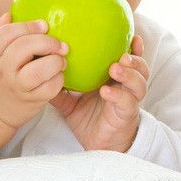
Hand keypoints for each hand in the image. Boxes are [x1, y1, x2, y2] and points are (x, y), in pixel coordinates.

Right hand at [0, 14, 68, 129]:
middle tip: (59, 44)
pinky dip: (58, 80)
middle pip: (23, 47)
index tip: (44, 25)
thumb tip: (8, 15)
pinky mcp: (31, 102)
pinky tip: (59, 76)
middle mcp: (3, 70)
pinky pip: (49, 88)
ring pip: (38, 70)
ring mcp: (17, 87)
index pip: (6, 33)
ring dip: (55, 61)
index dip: (28, 26)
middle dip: (46, 41)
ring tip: (61, 60)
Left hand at [51, 36, 148, 152]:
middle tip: (122, 53)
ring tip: (115, 68)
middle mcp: (126, 87)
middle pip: (140, 68)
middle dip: (135, 58)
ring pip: (139, 83)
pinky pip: (126, 102)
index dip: (132, 47)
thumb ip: (59, 88)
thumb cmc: (88, 119)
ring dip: (129, 74)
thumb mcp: (70, 102)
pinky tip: (106, 91)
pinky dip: (117, 94)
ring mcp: (129, 100)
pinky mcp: (126, 114)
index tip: (130, 35)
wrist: (98, 145)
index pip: (128, 58)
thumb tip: (39, 73)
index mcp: (116, 79)